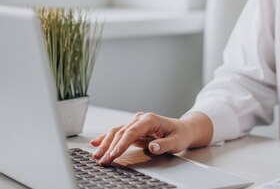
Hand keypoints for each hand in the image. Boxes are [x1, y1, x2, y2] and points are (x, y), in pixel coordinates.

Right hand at [90, 111, 211, 165]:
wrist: (183, 129)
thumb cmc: (180, 134)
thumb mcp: (176, 141)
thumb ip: (164, 145)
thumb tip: (153, 147)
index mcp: (150, 120)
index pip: (132, 132)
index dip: (121, 144)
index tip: (113, 155)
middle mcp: (140, 119)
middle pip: (121, 132)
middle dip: (110, 147)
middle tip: (102, 161)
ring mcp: (136, 123)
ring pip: (116, 132)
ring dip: (105, 143)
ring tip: (97, 156)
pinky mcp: (133, 128)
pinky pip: (118, 133)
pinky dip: (106, 138)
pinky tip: (96, 143)